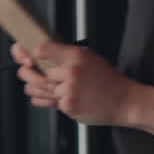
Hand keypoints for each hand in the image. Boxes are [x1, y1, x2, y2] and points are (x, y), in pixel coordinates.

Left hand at [12, 41, 138, 125]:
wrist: (126, 101)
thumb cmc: (108, 81)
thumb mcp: (90, 59)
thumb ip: (67, 56)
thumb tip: (42, 52)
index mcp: (77, 56)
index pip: (43, 48)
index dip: (32, 52)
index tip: (29, 56)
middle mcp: (72, 71)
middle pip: (36, 71)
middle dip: (28, 73)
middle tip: (28, 72)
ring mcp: (69, 89)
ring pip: (37, 88)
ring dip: (34, 88)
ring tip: (38, 86)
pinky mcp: (68, 105)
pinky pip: (46, 102)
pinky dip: (46, 101)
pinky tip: (52, 97)